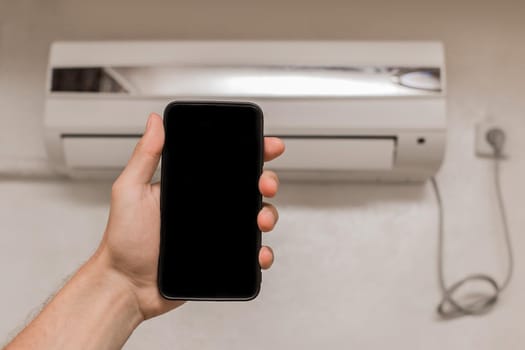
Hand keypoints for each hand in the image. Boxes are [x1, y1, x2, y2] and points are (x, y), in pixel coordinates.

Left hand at [94, 113, 284, 319]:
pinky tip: (258, 252)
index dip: (252, 152)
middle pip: (249, 188)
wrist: (126, 284)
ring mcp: (216, 232)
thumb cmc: (123, 240)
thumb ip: (144, 156)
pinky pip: (249, 253)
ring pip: (255, 217)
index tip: (268, 146)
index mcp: (190, 187)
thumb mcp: (130, 190)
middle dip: (267, 181)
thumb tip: (154, 122)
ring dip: (268, 214)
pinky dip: (262, 252)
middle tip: (265, 184)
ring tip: (261, 220)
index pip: (226, 164)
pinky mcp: (222, 257)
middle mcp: (207, 207)